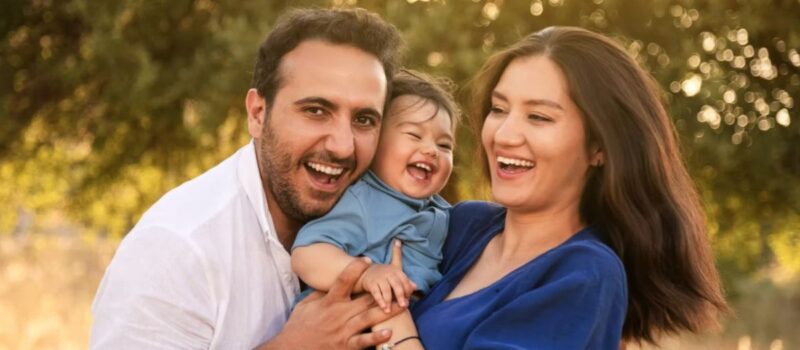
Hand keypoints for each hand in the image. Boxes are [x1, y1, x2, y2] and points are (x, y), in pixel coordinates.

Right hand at [261, 257, 404, 349]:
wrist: (291, 349)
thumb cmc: (298, 327)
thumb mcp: (305, 305)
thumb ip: (319, 294)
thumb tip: (327, 283)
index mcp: (329, 302)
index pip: (343, 280)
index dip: (355, 268)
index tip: (367, 259)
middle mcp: (338, 314)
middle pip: (364, 299)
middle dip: (382, 290)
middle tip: (399, 283)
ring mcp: (343, 331)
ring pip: (369, 318)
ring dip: (387, 311)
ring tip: (403, 306)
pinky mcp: (345, 346)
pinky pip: (363, 341)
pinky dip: (376, 338)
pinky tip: (388, 333)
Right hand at [358, 240, 416, 311]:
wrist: (366, 271)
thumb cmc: (385, 276)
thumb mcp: (396, 275)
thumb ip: (406, 281)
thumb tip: (415, 287)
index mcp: (397, 271)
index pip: (405, 281)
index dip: (408, 291)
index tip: (408, 300)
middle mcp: (389, 273)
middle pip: (397, 285)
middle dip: (400, 296)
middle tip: (403, 306)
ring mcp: (379, 278)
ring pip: (386, 290)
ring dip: (389, 301)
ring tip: (390, 310)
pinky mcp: (371, 283)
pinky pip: (376, 292)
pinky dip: (380, 300)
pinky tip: (383, 307)